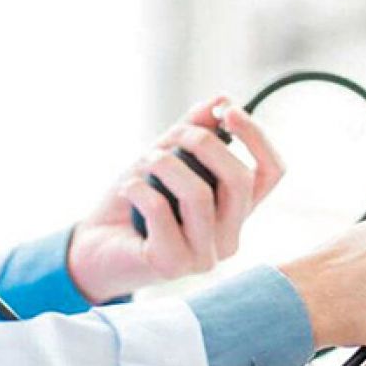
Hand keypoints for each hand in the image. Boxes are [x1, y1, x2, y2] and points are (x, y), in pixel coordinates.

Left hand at [67, 96, 284, 301]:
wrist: (93, 246)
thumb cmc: (134, 203)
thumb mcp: (166, 158)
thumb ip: (193, 132)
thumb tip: (221, 99)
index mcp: (237, 212)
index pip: (272, 173)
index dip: (257, 137)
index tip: (227, 111)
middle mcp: (229, 237)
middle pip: (241, 181)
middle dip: (206, 144)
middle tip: (176, 134)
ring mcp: (204, 256)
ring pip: (200, 196)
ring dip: (167, 164)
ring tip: (147, 159)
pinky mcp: (172, 265)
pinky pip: (160, 212)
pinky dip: (140, 188)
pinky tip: (128, 187)